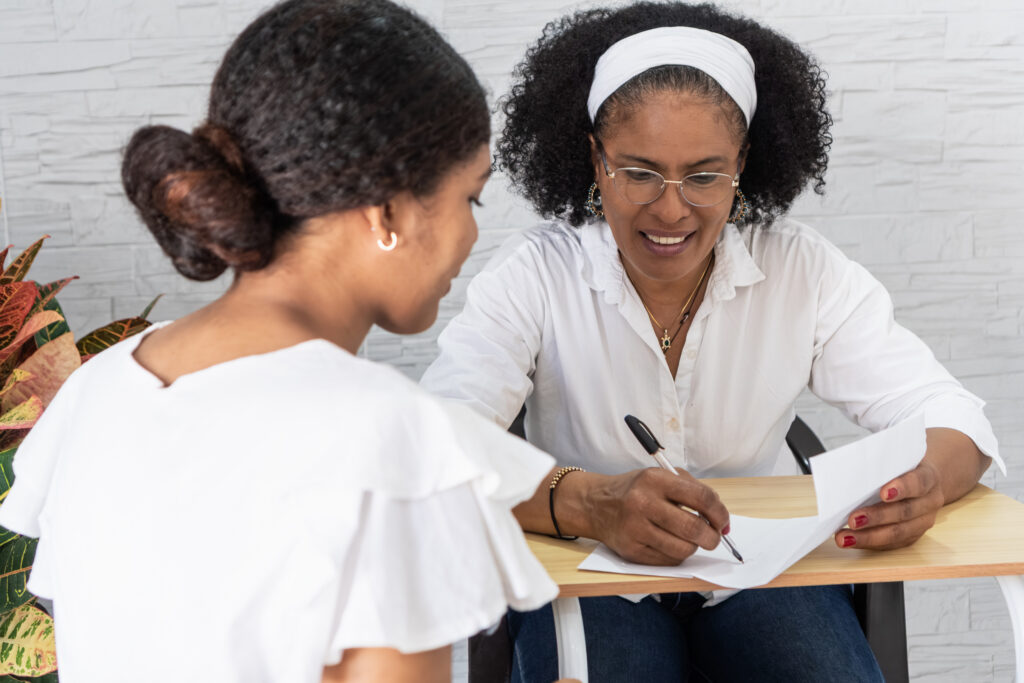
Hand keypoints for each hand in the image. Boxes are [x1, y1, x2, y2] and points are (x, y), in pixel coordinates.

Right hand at [585, 467, 729, 564]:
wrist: (596, 504)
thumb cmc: (635, 490)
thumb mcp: (659, 476)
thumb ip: (691, 489)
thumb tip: (720, 518)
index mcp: (655, 480)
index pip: (701, 497)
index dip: (719, 513)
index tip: (723, 521)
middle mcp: (643, 503)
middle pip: (693, 528)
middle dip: (712, 537)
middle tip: (713, 537)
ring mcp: (635, 529)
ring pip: (683, 549)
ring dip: (693, 547)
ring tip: (688, 539)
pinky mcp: (631, 551)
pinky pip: (668, 561)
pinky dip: (676, 555)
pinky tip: (670, 544)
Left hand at [835, 460, 943, 549]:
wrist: (924, 482)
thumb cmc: (901, 468)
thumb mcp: (897, 460)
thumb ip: (881, 466)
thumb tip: (848, 470)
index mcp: (928, 477)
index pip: (918, 482)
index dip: (902, 488)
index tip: (883, 493)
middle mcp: (929, 501)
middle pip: (905, 512)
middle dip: (877, 517)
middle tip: (853, 520)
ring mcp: (923, 521)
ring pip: (898, 533)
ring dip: (869, 537)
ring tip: (845, 538)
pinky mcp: (913, 535)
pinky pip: (892, 543)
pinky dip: (870, 543)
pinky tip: (851, 541)